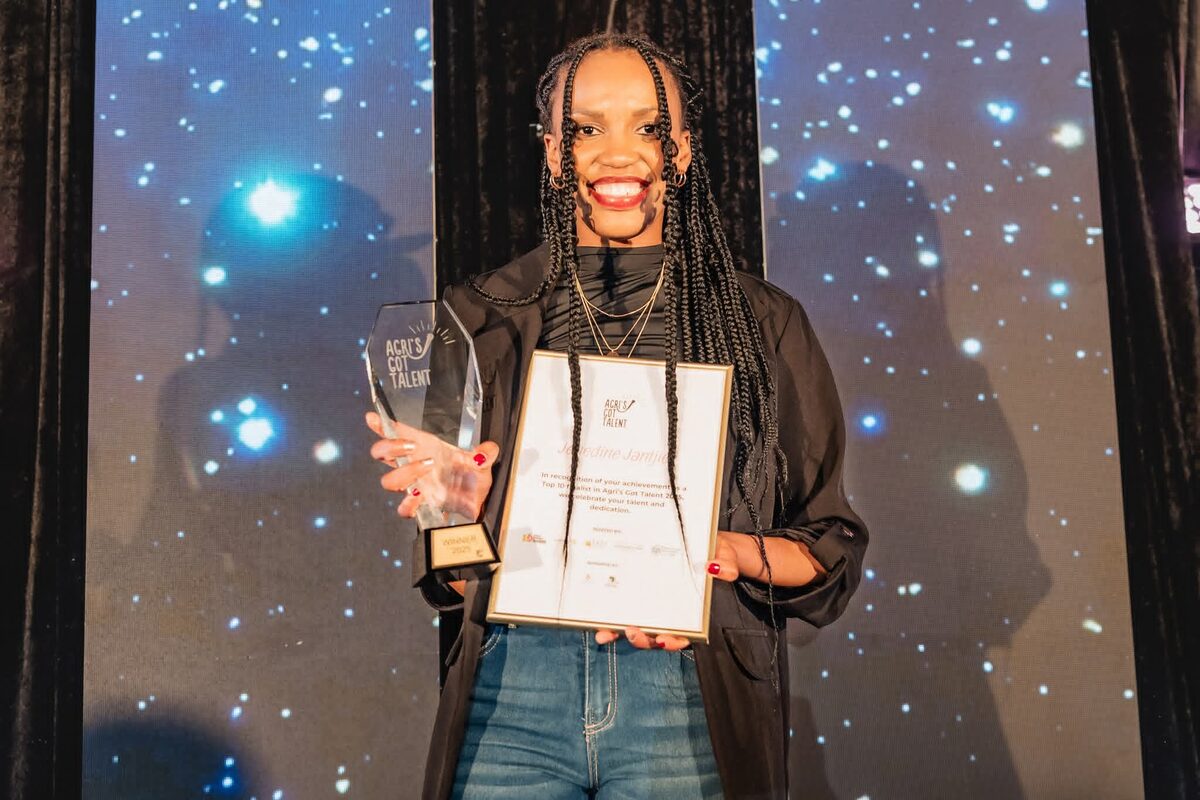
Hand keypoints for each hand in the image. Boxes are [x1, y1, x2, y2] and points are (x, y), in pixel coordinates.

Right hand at [365, 411, 499, 521]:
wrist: (478, 500)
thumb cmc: (472, 475)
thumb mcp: (482, 461)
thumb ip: (485, 454)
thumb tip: (488, 450)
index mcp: (426, 447)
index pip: (399, 433)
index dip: (382, 426)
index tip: (372, 418)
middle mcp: (415, 464)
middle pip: (383, 453)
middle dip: (390, 447)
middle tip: (410, 447)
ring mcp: (415, 484)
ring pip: (389, 480)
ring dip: (404, 473)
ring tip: (426, 468)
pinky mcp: (421, 503)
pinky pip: (403, 508)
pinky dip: (408, 504)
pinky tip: (419, 498)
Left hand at [593, 536, 739, 649]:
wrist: (709, 545)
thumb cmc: (717, 554)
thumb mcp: (725, 556)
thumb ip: (726, 564)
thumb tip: (719, 568)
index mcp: (693, 613)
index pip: (684, 634)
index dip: (674, 641)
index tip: (664, 639)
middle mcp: (672, 616)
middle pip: (656, 636)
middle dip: (643, 639)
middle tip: (632, 632)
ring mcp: (655, 609)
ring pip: (638, 628)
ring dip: (621, 633)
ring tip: (605, 633)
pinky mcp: (639, 598)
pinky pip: (626, 612)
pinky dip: (612, 620)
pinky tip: (598, 623)